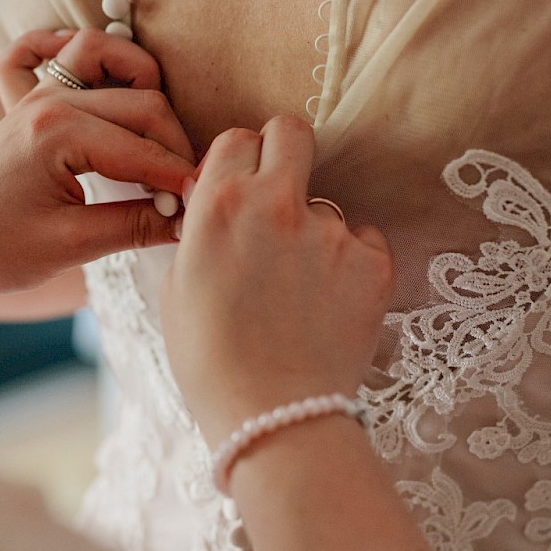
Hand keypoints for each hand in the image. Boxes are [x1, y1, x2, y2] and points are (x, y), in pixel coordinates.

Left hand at [0, 30, 195, 298]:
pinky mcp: (35, 102)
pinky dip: (99, 64)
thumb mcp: (69, 246)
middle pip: (144, 103)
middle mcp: (51, 100)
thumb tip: (188, 219)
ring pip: (118, 71)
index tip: (203, 206)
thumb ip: (135, 225)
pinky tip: (116, 89)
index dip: (182, 179)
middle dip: (176, 147)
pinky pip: (71, 59)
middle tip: (188, 191)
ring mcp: (41, 95)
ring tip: (161, 152)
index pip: (145, 148)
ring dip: (149, 99)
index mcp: (58, 131)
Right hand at [161, 115, 393, 446]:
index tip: (243, 184)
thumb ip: (200, 230)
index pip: (237, 138)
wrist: (275, 418)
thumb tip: (214, 204)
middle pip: (291, 132)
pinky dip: (350, 265)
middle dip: (285, 151)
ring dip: (315, 232)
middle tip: (282, 191)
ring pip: (327, 204)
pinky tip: (329, 305)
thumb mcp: (177, 287)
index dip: (240, 161)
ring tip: (300, 291)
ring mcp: (330, 231)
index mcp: (220, 204)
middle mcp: (277, 204)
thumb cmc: (211, 362)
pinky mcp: (373, 261)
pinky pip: (363, 241)